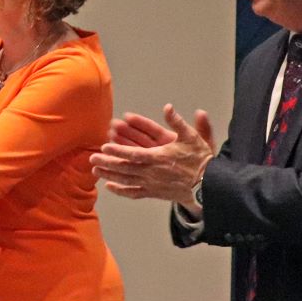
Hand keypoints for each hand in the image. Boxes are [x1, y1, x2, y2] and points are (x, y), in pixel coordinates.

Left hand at [89, 104, 215, 206]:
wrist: (209, 185)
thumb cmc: (200, 160)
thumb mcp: (192, 137)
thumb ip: (178, 122)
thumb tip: (168, 107)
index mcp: (159, 157)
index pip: (133, 153)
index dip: (118, 150)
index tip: (104, 146)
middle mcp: (153, 172)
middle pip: (124, 168)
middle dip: (107, 162)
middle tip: (92, 158)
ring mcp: (152, 184)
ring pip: (126, 180)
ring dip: (109, 175)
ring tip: (95, 170)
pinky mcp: (155, 193)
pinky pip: (134, 193)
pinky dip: (121, 190)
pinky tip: (110, 187)